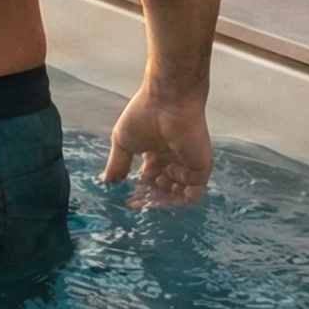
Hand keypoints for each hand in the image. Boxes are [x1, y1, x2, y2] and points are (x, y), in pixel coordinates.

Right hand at [102, 87, 211, 207]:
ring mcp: (188, 164)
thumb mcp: (122, 141)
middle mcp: (172, 159)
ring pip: (177, 192)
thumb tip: (107, 182)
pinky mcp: (201, 168)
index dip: (139, 190)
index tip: (127, 201)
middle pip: (162, 188)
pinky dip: (181, 200)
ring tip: (149, 202)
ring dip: (164, 200)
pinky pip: (194, 192)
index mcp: (155, 152)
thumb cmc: (143, 116)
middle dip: (150, 198)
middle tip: (137, 205)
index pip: (149, 179)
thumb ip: (117, 164)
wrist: (168, 102)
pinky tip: (166, 200)